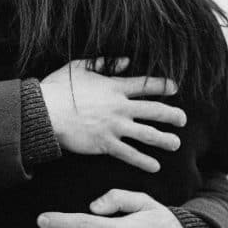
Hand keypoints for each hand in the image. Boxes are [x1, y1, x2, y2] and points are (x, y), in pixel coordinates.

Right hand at [40, 58, 185, 172]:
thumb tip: (126, 60)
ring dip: (165, 139)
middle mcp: (120, 107)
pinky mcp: (105, 143)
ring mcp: (114, 126)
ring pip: (148, 134)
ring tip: (176, 144)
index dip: (163, 85)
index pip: (146, 85)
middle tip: (183, 119)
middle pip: (154, 110)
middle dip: (172, 115)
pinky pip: (130, 154)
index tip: (174, 88)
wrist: (45, 112)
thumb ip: (105, 62)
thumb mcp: (80, 67)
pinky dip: (143, 161)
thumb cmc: (58, 88)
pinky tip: (155, 166)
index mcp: (114, 87)